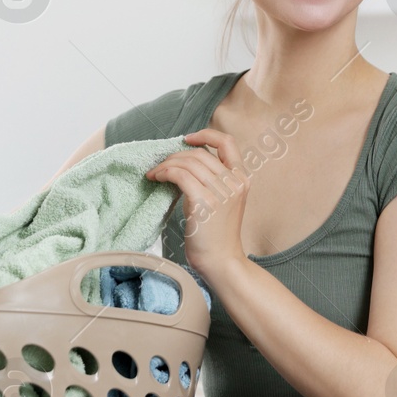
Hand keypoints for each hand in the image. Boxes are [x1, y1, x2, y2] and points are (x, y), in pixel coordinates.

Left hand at [145, 128, 249, 279]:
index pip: (228, 142)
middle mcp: (234, 182)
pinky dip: (164, 173)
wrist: (221, 261)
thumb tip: (186, 163)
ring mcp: (220, 192)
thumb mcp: (225, 202)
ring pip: (187, 162)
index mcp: (242, 179)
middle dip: (175, 155)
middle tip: (161, 165)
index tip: (188, 139)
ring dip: (166, 164)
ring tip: (155, 173)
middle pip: (200, 153)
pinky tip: (156, 178)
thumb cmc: (217, 236)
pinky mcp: (204, 202)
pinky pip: (179, 175)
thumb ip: (216, 182)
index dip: (206, 134)